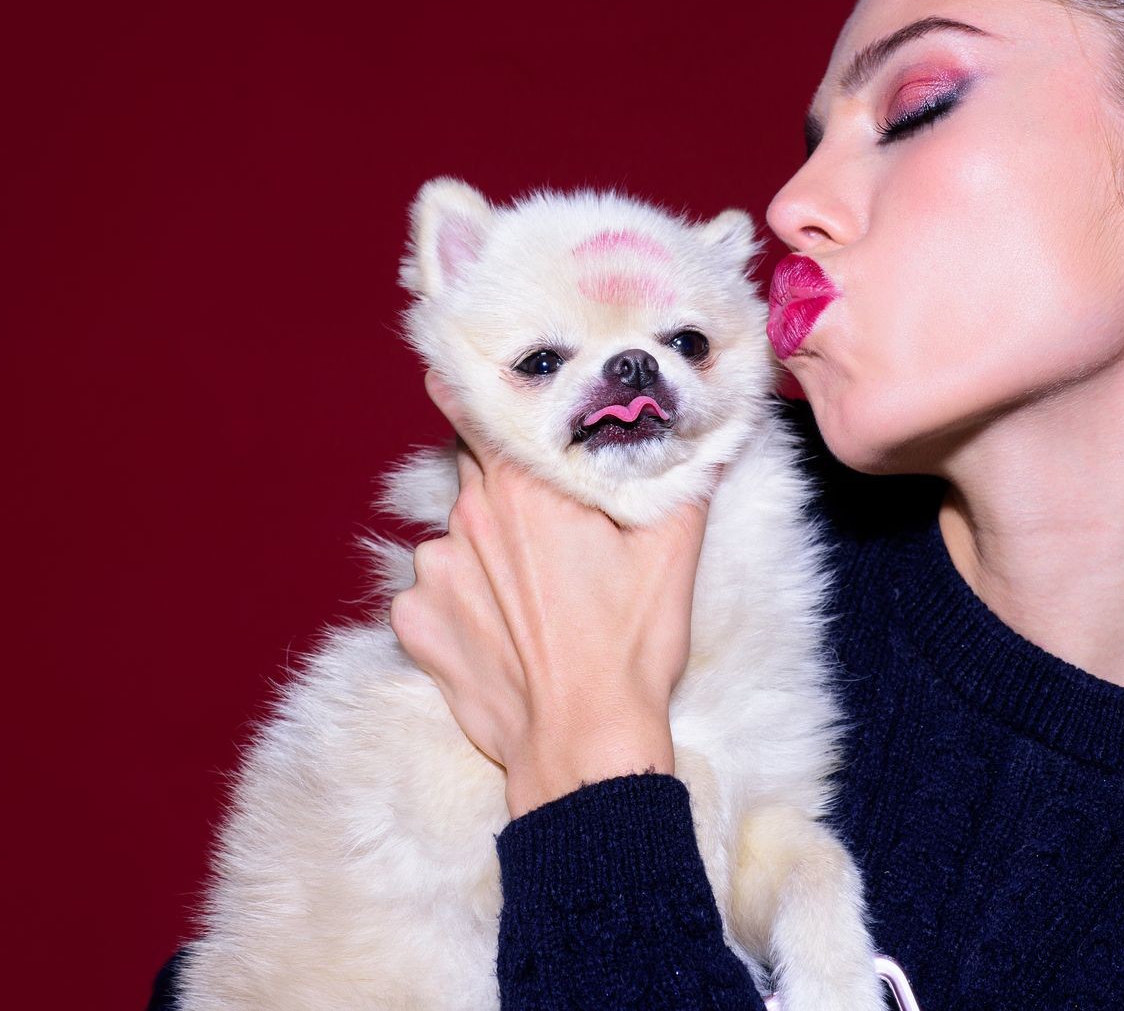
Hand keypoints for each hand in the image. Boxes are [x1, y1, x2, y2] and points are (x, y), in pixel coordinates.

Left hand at [389, 370, 717, 817]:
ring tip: (537, 592)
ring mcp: (433, 571)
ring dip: (486, 546)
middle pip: (475, 468)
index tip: (483, 378)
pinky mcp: (415, 622)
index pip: (475, 406)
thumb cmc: (629, 646)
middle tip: (553, 518)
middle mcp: (466, 514)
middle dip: (508, 480)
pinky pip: (433, 591)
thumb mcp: (673, 550)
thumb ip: (681, 474)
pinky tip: (502, 628)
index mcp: (523, 484)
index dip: (479, 388)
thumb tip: (707, 428)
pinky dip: (460, 600)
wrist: (583, 744)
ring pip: (456, 533)